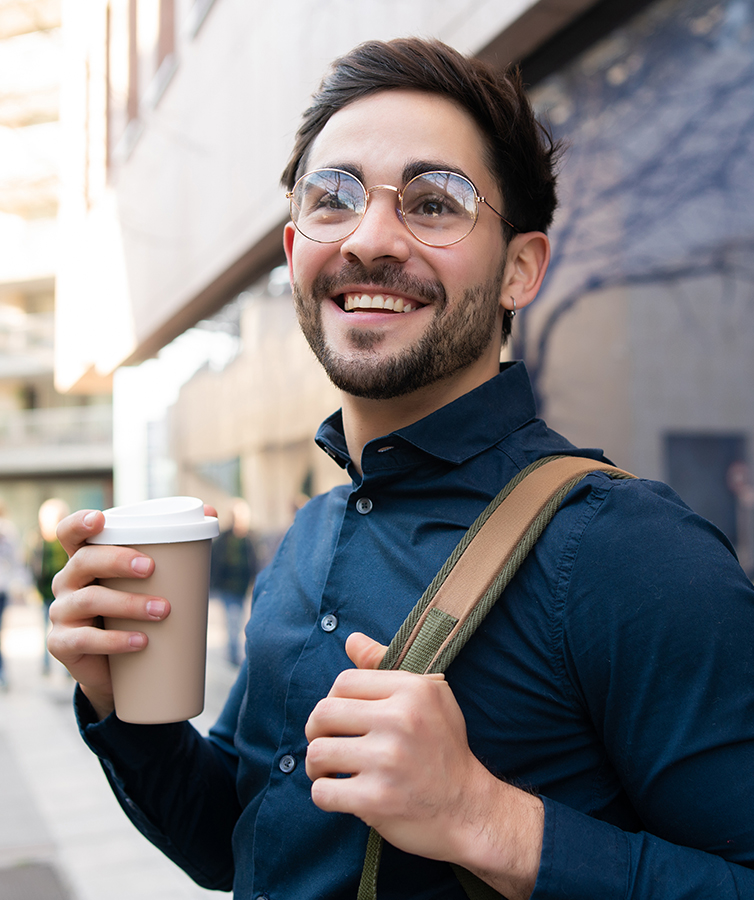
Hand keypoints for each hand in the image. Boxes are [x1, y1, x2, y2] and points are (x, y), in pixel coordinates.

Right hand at [47, 509, 169, 719]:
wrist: (116, 668)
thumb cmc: (134, 611)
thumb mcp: (147, 580)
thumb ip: (174, 546)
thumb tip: (211, 511)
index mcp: (85, 560)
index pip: (70, 533)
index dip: (78, 523)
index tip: (100, 519)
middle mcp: (67, 582)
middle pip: (83, 561)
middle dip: (117, 561)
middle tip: (150, 568)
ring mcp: (61, 613)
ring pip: (89, 600)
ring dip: (128, 603)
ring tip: (163, 610)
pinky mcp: (62, 644)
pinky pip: (85, 640)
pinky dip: (115, 641)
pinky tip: (140, 641)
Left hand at [305, 633, 542, 899]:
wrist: (470, 810)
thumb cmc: (444, 749)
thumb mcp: (428, 697)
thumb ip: (385, 666)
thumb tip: (351, 639)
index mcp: (413, 690)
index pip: (344, 681)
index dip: (334, 700)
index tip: (341, 718)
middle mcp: (401, 719)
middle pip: (324, 713)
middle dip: (316, 731)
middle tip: (326, 743)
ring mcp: (388, 760)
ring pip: (317, 753)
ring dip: (316, 766)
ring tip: (329, 771)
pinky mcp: (377, 799)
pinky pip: (322, 792)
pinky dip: (324, 794)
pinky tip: (340, 793)